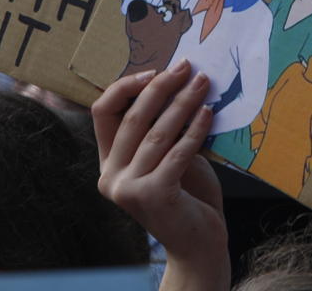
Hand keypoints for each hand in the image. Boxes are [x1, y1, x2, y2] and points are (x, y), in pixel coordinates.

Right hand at [91, 61, 228, 290]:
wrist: (199, 245)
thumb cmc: (187, 196)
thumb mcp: (168, 157)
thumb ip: (163, 129)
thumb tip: (178, 80)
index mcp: (108, 163)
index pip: (103, 112)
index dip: (126, 86)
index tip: (155, 70)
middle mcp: (110, 177)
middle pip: (132, 117)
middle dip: (161, 87)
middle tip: (186, 66)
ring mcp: (128, 189)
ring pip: (157, 133)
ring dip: (183, 102)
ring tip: (203, 82)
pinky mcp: (152, 196)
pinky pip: (177, 152)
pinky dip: (195, 130)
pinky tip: (209, 112)